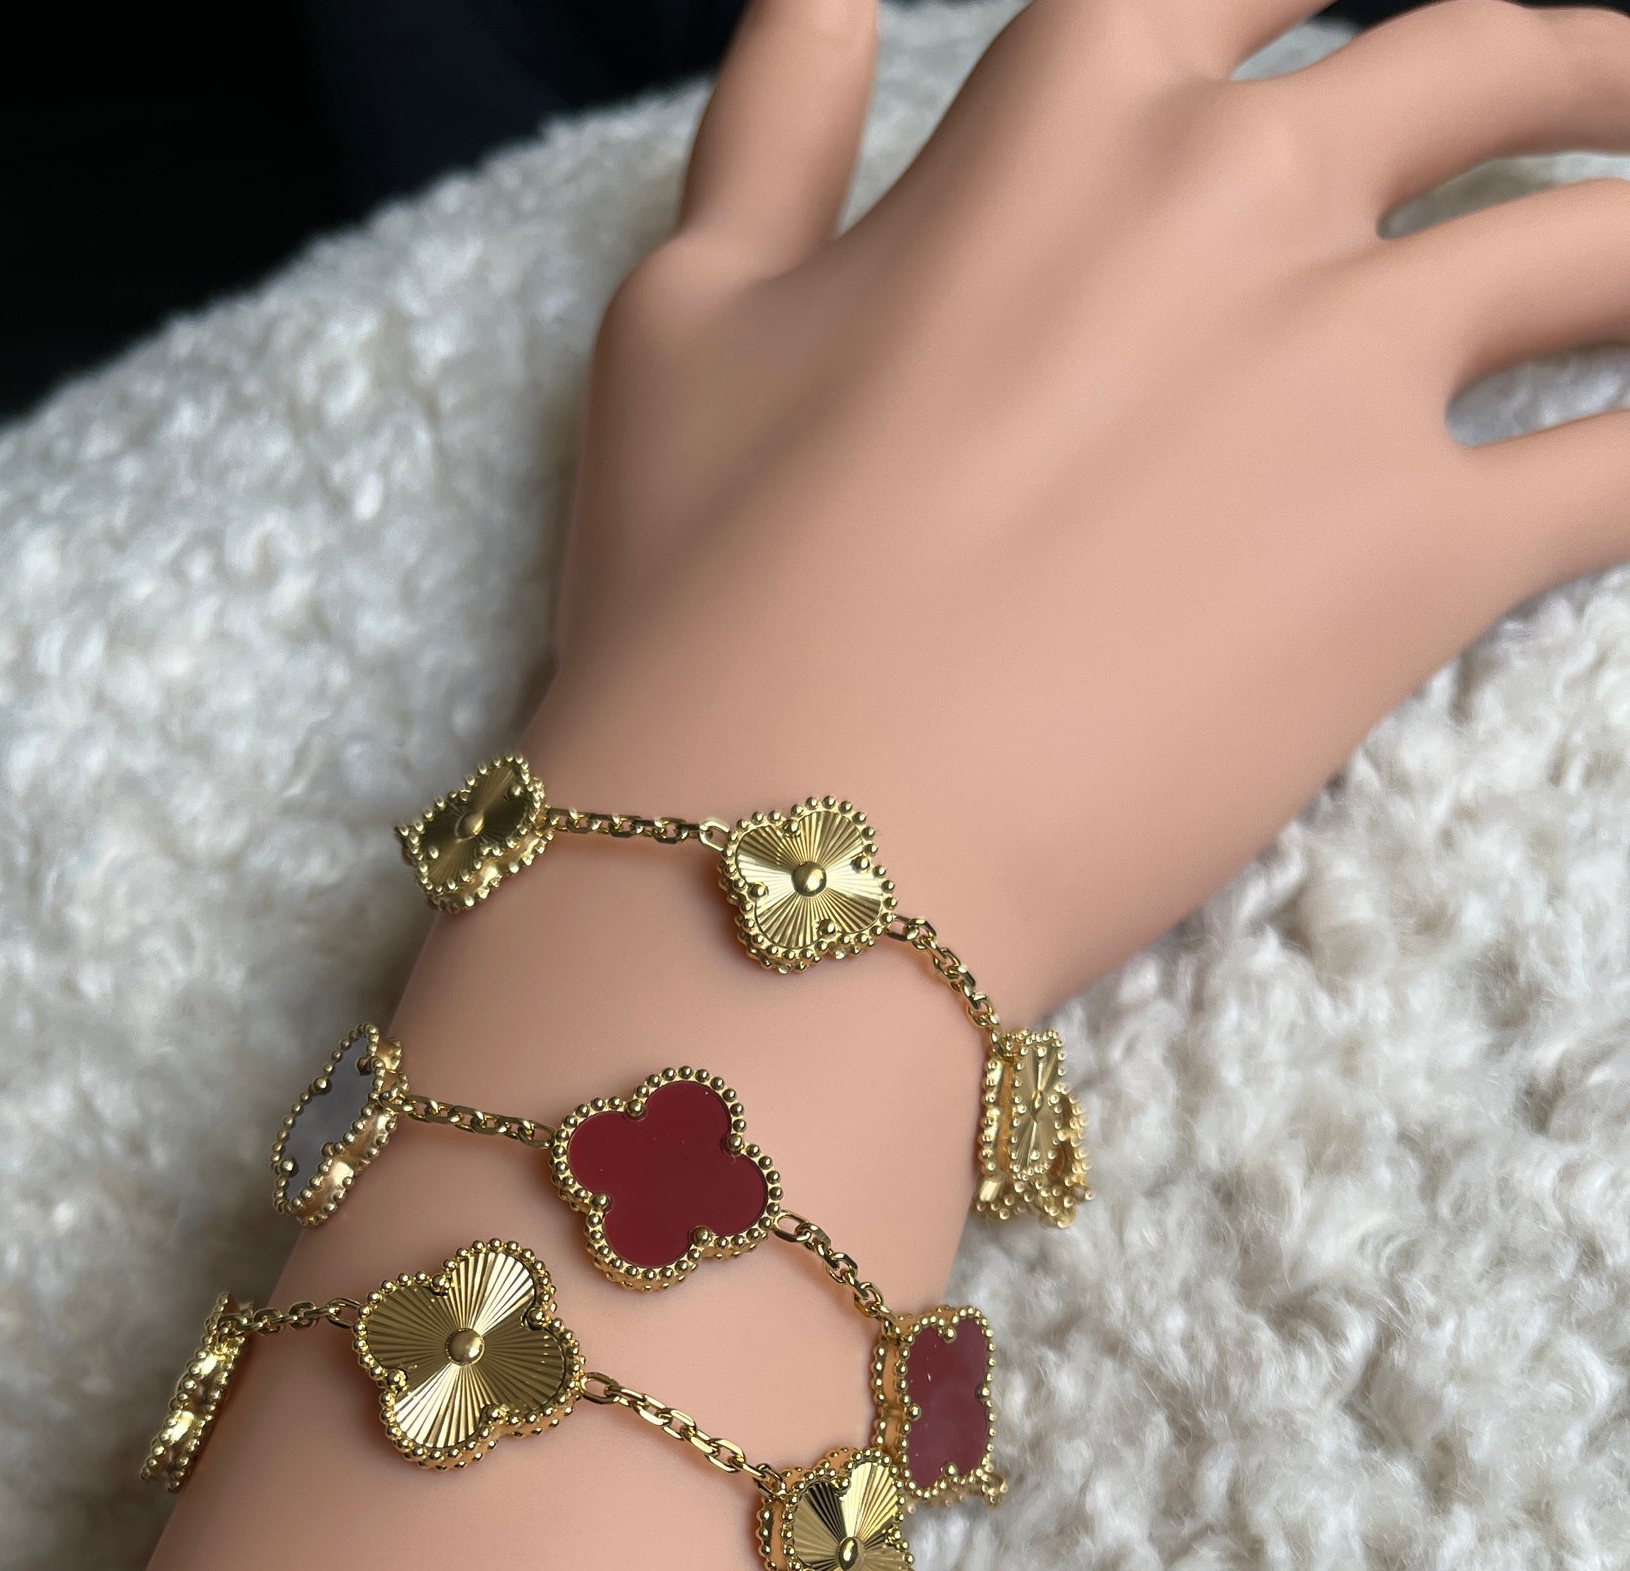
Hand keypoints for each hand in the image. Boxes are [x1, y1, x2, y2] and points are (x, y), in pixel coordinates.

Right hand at [530, 0, 1629, 1016]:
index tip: (1374, 14)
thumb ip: (777, 123)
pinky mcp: (1417, 557)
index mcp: (1065, 117)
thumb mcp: (687, 314)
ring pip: (1601, 247)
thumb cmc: (709, 593)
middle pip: (1487, 59)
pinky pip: (1620, 470)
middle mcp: (1239, 195)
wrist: (788, 835)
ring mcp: (1347, 370)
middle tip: (1623, 100)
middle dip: (1583, 66)